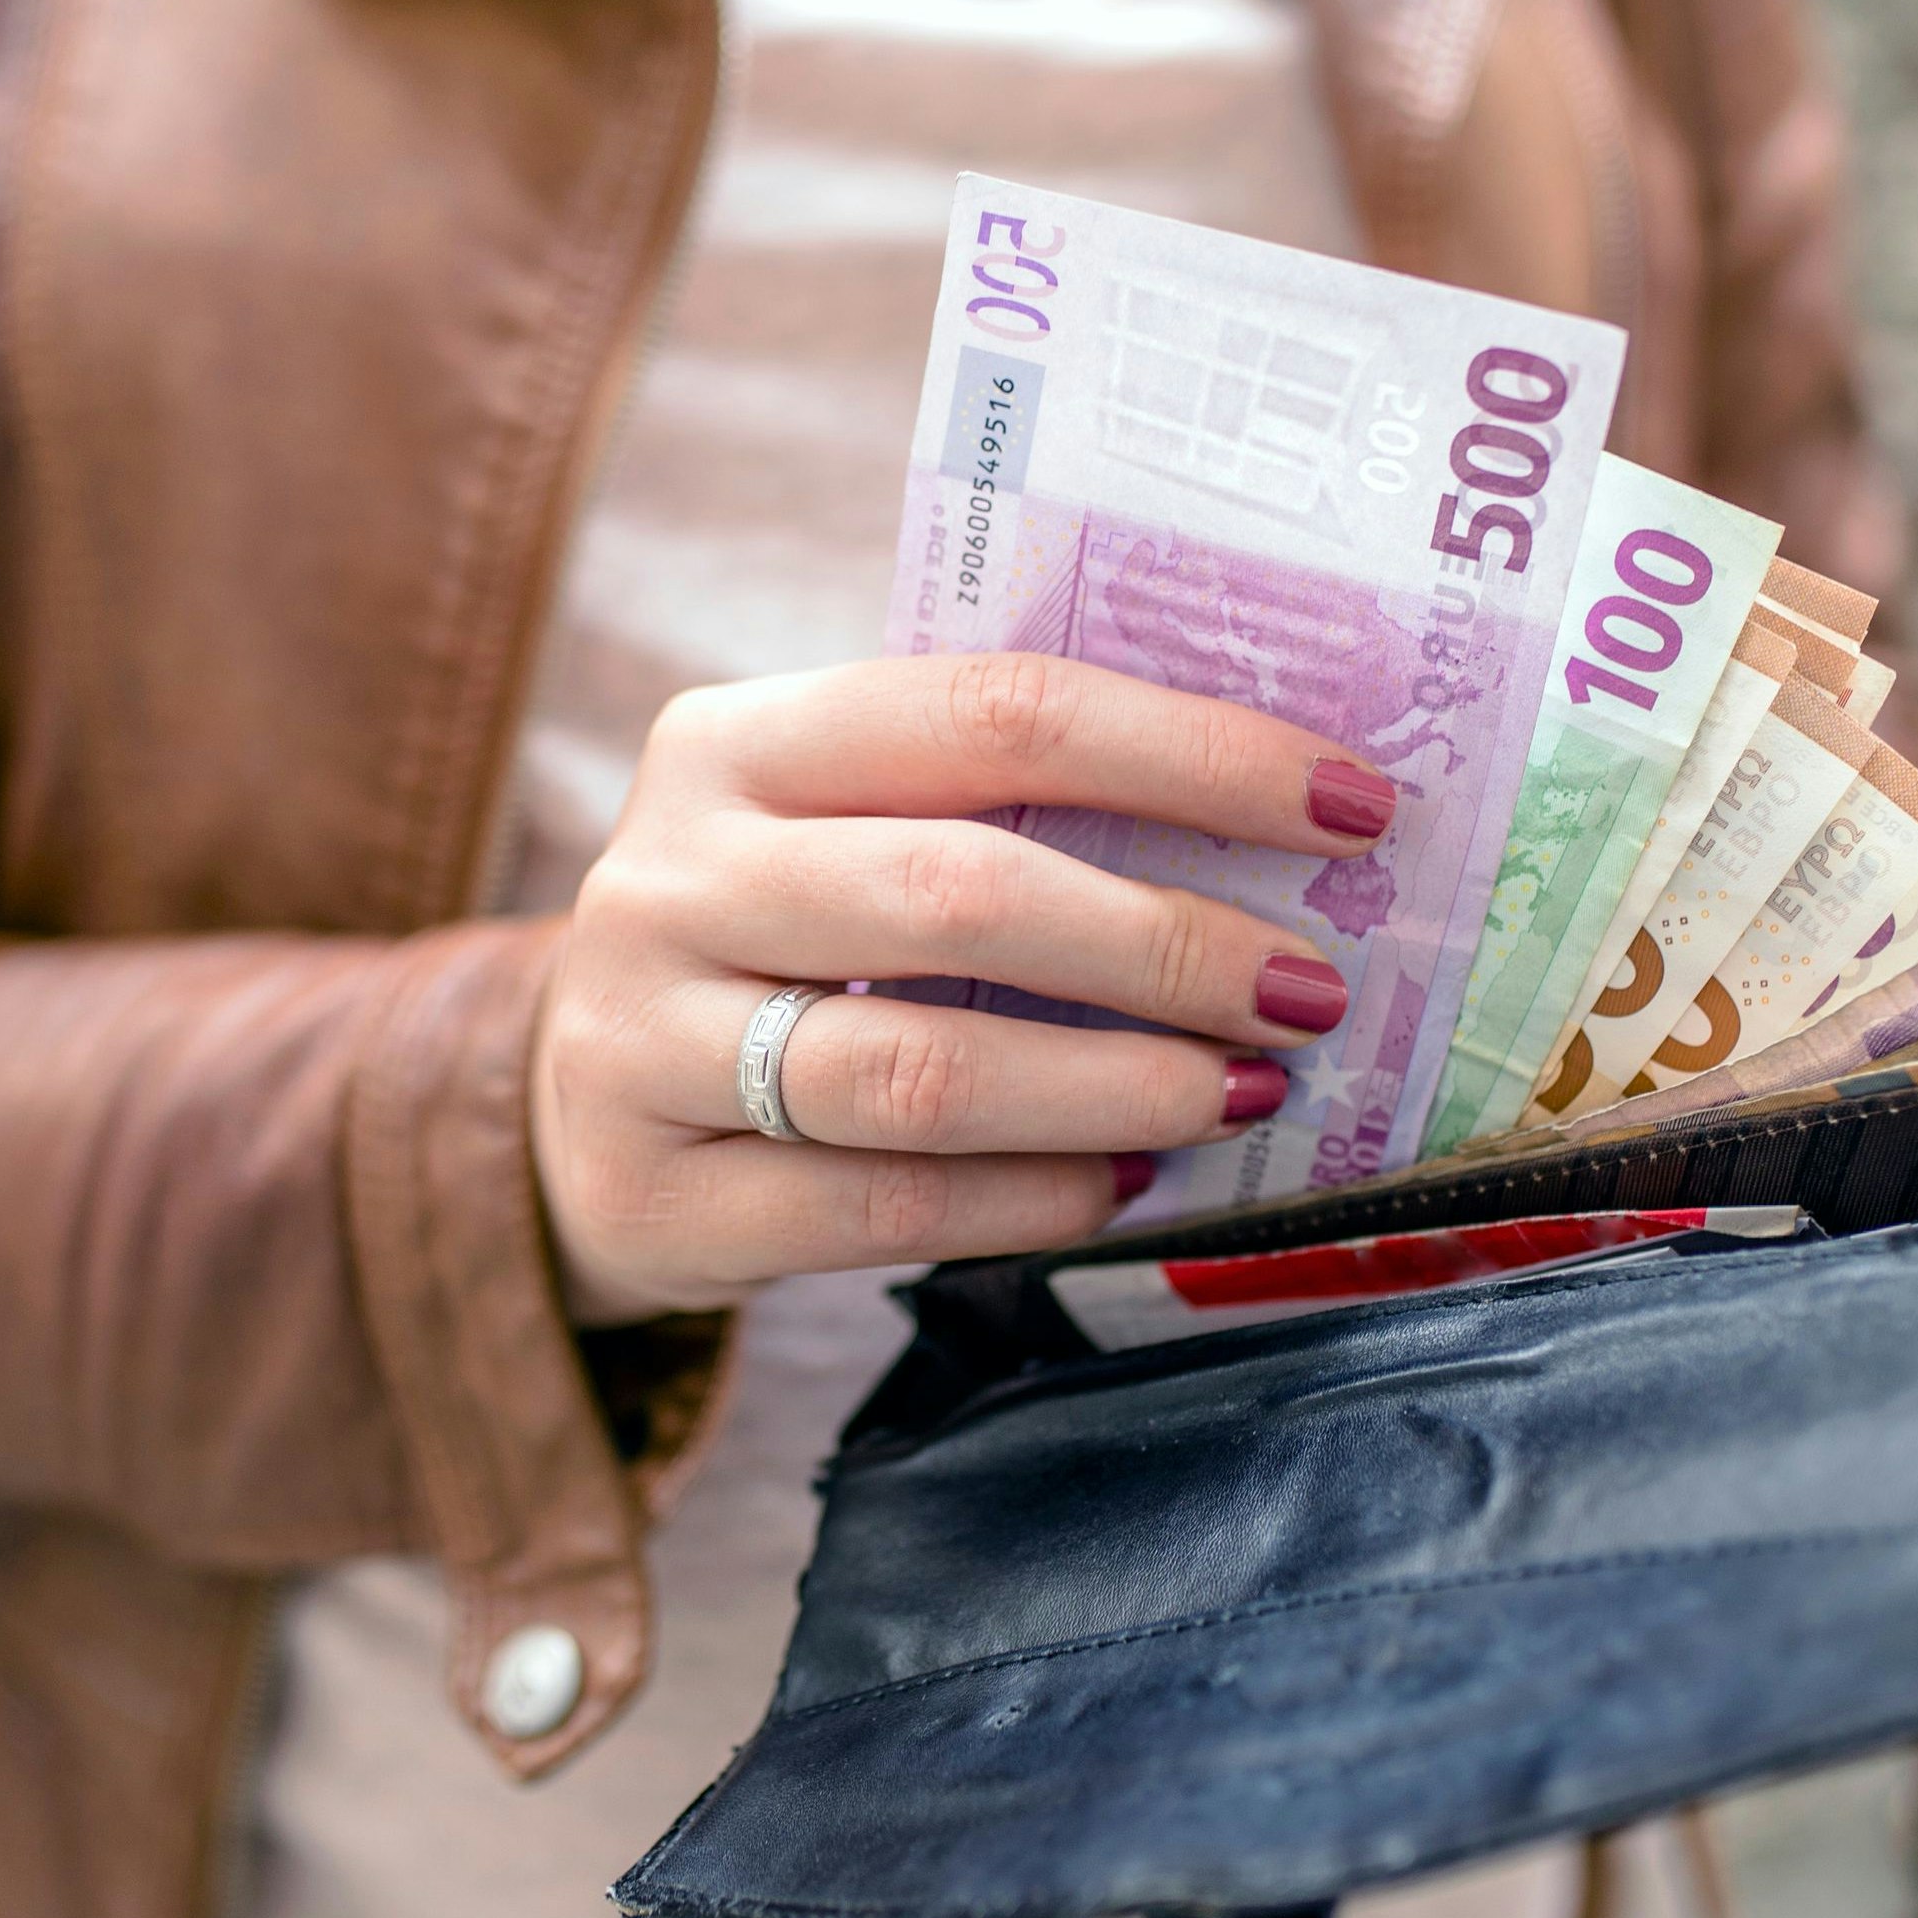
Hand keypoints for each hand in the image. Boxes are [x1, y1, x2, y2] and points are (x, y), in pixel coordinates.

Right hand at [530, 653, 1394, 1324]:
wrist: (567, 1109)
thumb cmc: (775, 944)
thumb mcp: (835, 830)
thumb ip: (994, 805)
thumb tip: (1283, 822)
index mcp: (733, 742)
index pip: (993, 711)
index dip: (1187, 753)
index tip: (1350, 804)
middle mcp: (667, 877)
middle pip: (956, 892)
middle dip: (1165, 943)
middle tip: (1309, 990)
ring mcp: (639, 1044)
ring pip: (919, 1069)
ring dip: (1115, 1086)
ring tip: (1241, 1094)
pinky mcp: (653, 1198)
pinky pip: (882, 1206)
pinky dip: (1032, 1200)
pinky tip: (1127, 1186)